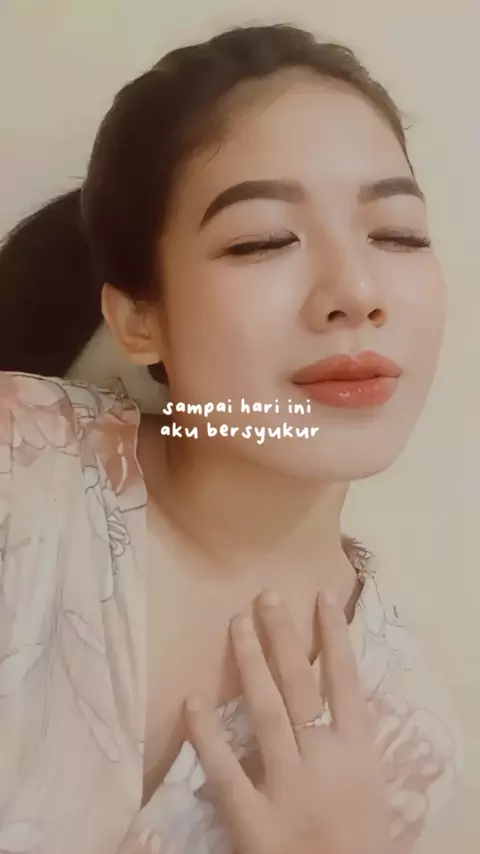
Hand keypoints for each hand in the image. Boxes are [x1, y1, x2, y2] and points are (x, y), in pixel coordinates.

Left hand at [186, 590, 392, 853]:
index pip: (345, 680)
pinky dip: (205, 734)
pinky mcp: (253, 815)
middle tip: (266, 595)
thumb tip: (333, 698)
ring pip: (265, 709)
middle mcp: (323, 755)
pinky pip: (224, 768)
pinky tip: (192, 700)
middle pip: (300, 683)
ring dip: (249, 663)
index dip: (333, 636)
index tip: (320, 595)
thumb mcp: (369, 786)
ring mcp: (287, 783)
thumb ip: (349, 743)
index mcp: (357, 750)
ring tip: (236, 623)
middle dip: (283, 636)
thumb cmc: (362, 843)